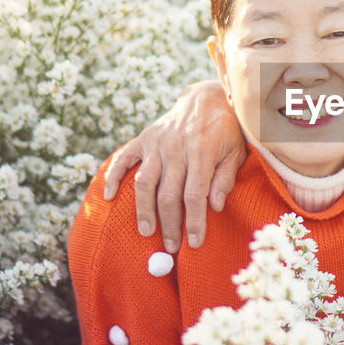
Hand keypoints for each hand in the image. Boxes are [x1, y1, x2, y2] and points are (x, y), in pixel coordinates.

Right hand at [101, 80, 244, 252]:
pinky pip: (123, 158)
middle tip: (172, 247)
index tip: (194, 242)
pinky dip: (112, 177)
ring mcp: (157, 142)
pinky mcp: (143, 138)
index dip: (193, 221)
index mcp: (202, 151)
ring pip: (144, 181)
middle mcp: (176, 147)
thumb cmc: (226, 130)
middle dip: (170, 224)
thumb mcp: (236, 152)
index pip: (194, 194)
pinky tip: (108, 197)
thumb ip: (225, 178)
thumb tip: (214, 206)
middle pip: (168, 193)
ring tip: (147, 232)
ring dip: (144, 210)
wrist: (207, 97)